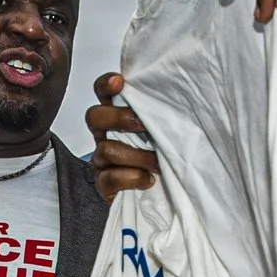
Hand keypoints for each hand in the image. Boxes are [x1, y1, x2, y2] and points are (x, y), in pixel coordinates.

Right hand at [85, 73, 158, 198]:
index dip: (106, 85)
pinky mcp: (104, 183)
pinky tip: (149, 180)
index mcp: (118, 115)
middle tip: (143, 125)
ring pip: (106, 149)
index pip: (104, 92)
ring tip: (158, 163)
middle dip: (119, 118)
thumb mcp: (169, 130)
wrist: (167, 194)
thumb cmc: (168, 156)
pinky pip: (109, 178)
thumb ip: (165, 114)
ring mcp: (102, 159)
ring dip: (137, 155)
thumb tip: (182, 97)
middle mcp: (106, 134)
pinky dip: (132, 178)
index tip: (119, 82)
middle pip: (94, 117)